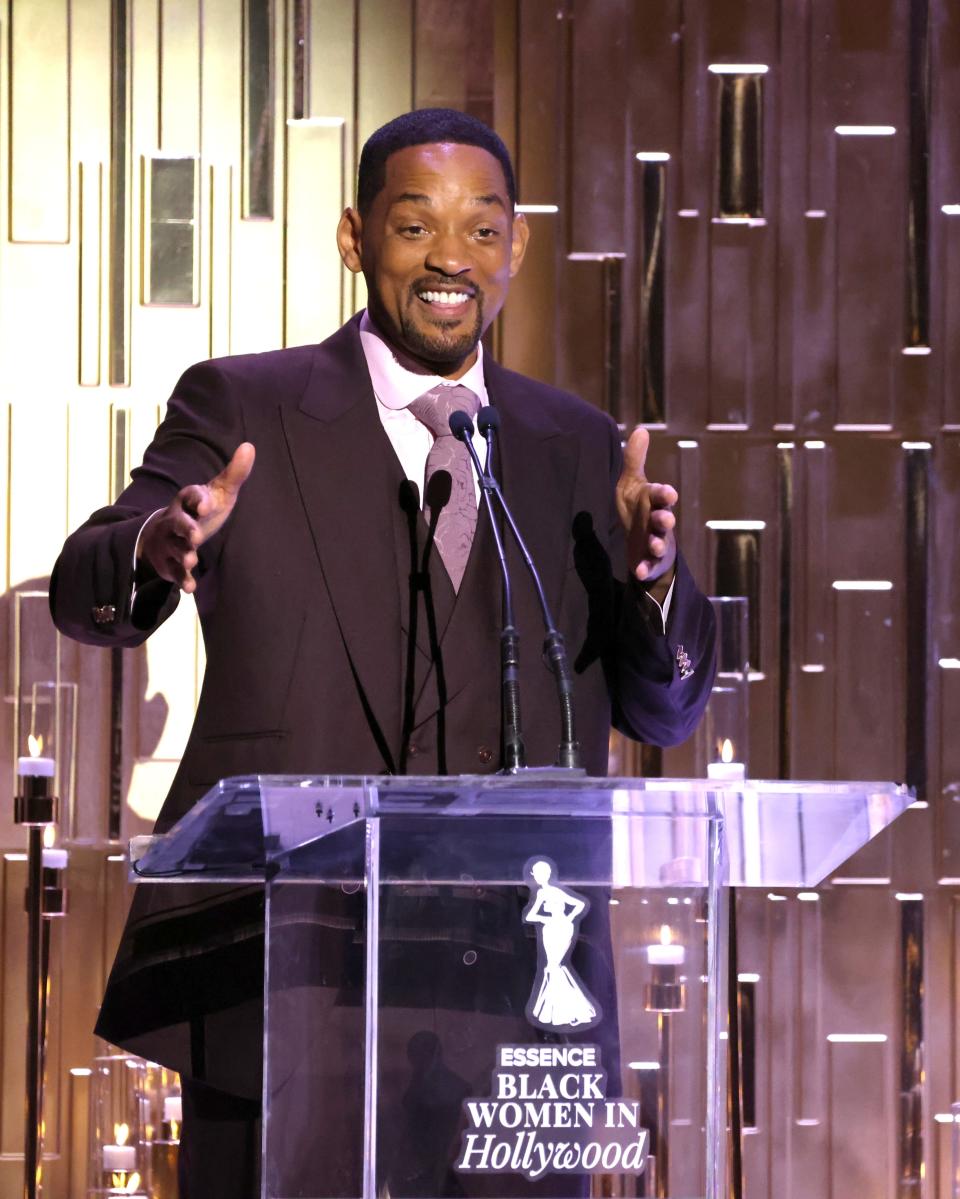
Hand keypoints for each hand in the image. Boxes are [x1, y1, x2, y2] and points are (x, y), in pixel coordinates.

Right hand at [138, 443, 255, 592]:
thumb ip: (234, 473)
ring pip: (174, 548)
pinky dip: (181, 579)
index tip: (205, 504)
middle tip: (196, 535)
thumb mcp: (218, 492)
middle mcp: (174, 520)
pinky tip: (190, 587)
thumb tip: (250, 446)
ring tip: (191, 560)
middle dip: (185, 529)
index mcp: (187, 500)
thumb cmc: (199, 510)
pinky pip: (174, 572)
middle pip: (177, 523)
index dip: (196, 499)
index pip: (189, 495)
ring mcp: (170, 542)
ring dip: (182, 554)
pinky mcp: (169, 563)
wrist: (166, 534)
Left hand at [616, 427, 676, 599]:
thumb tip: (641, 429)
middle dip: (665, 519)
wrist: (639, 542)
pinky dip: (645, 569)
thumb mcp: (632, 484)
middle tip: (665, 518)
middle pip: (664, 520)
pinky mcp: (649, 561)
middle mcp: (658, 522)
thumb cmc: (638, 509)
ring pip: (660, 543)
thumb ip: (635, 460)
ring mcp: (656, 542)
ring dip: (658, 544)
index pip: (660, 496)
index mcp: (654, 502)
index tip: (668, 492)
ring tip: (654, 546)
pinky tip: (638, 572)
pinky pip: (649, 566)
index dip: (664, 494)